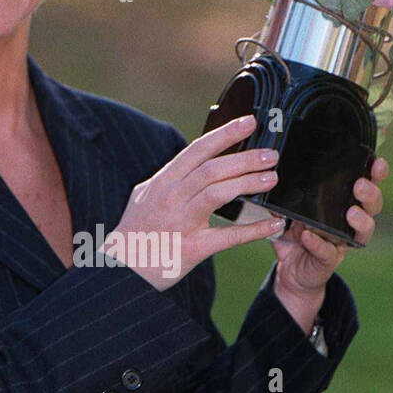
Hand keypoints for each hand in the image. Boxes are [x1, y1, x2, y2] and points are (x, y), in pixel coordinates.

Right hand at [104, 115, 283, 290]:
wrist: (120, 270)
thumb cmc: (133, 233)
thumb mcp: (144, 197)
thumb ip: (168, 179)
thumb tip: (189, 163)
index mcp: (162, 183)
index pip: (197, 150)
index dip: (224, 134)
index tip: (248, 122)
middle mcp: (171, 198)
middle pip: (212, 169)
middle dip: (244, 158)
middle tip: (270, 154)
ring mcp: (181, 223)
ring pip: (218, 194)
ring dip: (248, 183)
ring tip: (271, 178)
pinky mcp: (192, 249)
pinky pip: (228, 237)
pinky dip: (254, 230)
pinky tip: (273, 224)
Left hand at [268, 156, 389, 299]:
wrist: (290, 271)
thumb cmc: (295, 235)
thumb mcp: (289, 211)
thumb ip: (285, 196)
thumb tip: (275, 178)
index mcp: (344, 205)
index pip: (367, 185)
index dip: (376, 174)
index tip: (377, 162)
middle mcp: (350, 223)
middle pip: (373, 207)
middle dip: (371, 194)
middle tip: (359, 185)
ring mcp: (342, 243)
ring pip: (363, 232)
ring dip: (360, 221)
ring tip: (351, 212)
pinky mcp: (328, 261)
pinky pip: (327, 252)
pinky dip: (318, 243)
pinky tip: (308, 236)